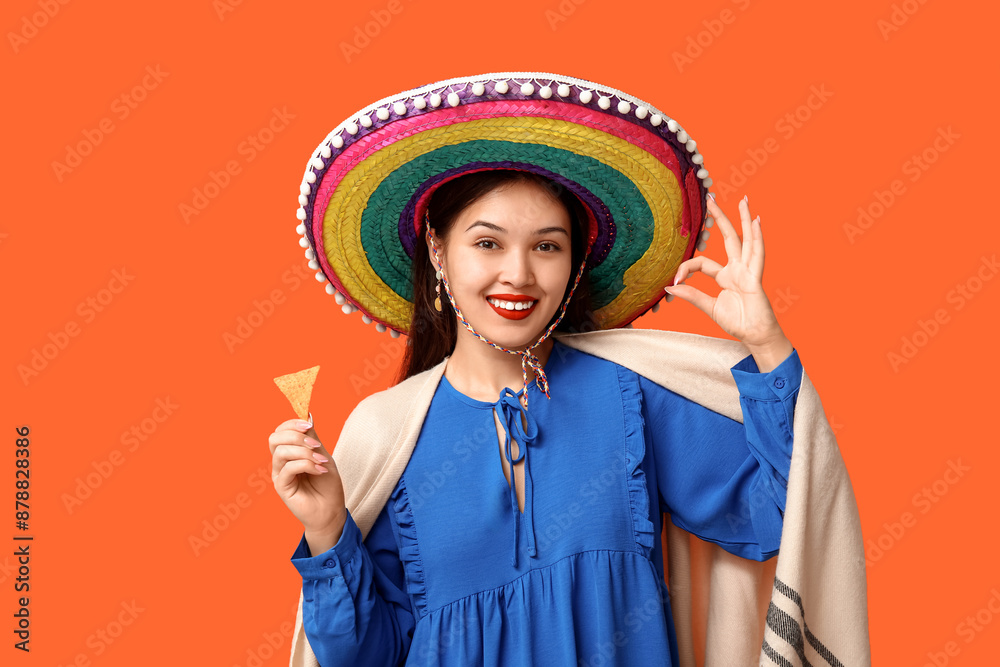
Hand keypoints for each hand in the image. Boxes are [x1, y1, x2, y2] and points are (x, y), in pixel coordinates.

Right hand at [269, 417, 345, 537]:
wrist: (331, 511)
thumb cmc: (328, 485)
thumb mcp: (323, 456)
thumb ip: (312, 439)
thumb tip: (307, 416)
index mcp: (289, 452)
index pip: (280, 431)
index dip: (292, 423)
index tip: (309, 423)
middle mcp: (281, 462)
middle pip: (274, 438)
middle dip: (295, 435)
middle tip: (315, 444)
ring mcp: (279, 474)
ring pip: (281, 452)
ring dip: (304, 452)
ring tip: (321, 461)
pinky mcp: (281, 487)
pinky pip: (288, 468)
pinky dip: (306, 465)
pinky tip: (320, 470)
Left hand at [665, 195, 785, 348]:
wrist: (754, 336)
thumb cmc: (737, 322)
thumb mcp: (709, 307)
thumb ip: (691, 295)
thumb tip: (669, 286)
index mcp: (725, 276)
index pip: (702, 262)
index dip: (687, 267)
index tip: (675, 278)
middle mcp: (737, 269)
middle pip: (728, 238)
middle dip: (720, 218)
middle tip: (713, 198)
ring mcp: (748, 271)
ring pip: (746, 240)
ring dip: (744, 220)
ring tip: (745, 200)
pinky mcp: (755, 277)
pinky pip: (757, 254)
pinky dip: (757, 238)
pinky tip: (756, 222)